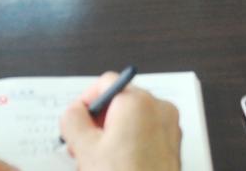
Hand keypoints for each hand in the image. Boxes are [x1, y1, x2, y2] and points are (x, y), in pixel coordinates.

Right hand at [60, 78, 181, 170]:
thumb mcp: (85, 148)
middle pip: (119, 102)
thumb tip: (74, 111)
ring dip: (112, 136)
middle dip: (98, 123)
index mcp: (138, 102)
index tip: (76, 122)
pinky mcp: (172, 147)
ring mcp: (169, 129)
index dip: (86, 102)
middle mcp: (159, 110)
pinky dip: (129, 145)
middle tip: (83, 147)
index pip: (106, 83)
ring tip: (99, 163)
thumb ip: (73, 119)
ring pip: (132, 120)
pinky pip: (146, 135)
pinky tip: (117, 167)